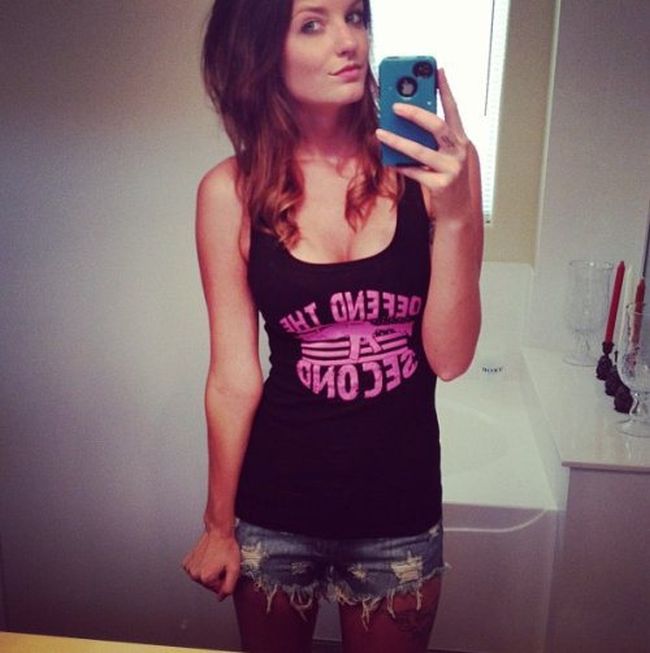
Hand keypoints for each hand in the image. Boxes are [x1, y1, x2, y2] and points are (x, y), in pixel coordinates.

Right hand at [181, 529, 240, 600]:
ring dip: (209, 572)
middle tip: (221, 563)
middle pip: (209, 585)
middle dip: (217, 576)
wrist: (219, 532)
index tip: (226, 568)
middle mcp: (195, 574)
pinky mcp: (187, 562)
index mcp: (206, 578)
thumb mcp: (234, 569)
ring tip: (214, 560)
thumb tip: (220, 598)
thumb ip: (229, 587)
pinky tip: (207, 558)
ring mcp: (189, 568)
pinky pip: (195, 570)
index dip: (225, 579)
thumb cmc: (227, 547)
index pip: (218, 590)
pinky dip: (201, 567)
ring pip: (202, 578)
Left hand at [376, 68, 480, 224]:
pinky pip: (415, 173)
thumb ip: (431, 141)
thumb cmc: (447, 180)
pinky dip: (401, 166)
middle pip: (437, 126)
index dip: (446, 89)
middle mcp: (459, 152)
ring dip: (398, 140)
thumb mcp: (444, 156)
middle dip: (416, 113)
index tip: (436, 70)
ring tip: (380, 133)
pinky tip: (389, 161)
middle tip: (395, 106)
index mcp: (460, 140)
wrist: (457, 212)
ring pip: (421, 150)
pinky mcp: (440, 186)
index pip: (454, 109)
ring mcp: (451, 169)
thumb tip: (405, 123)